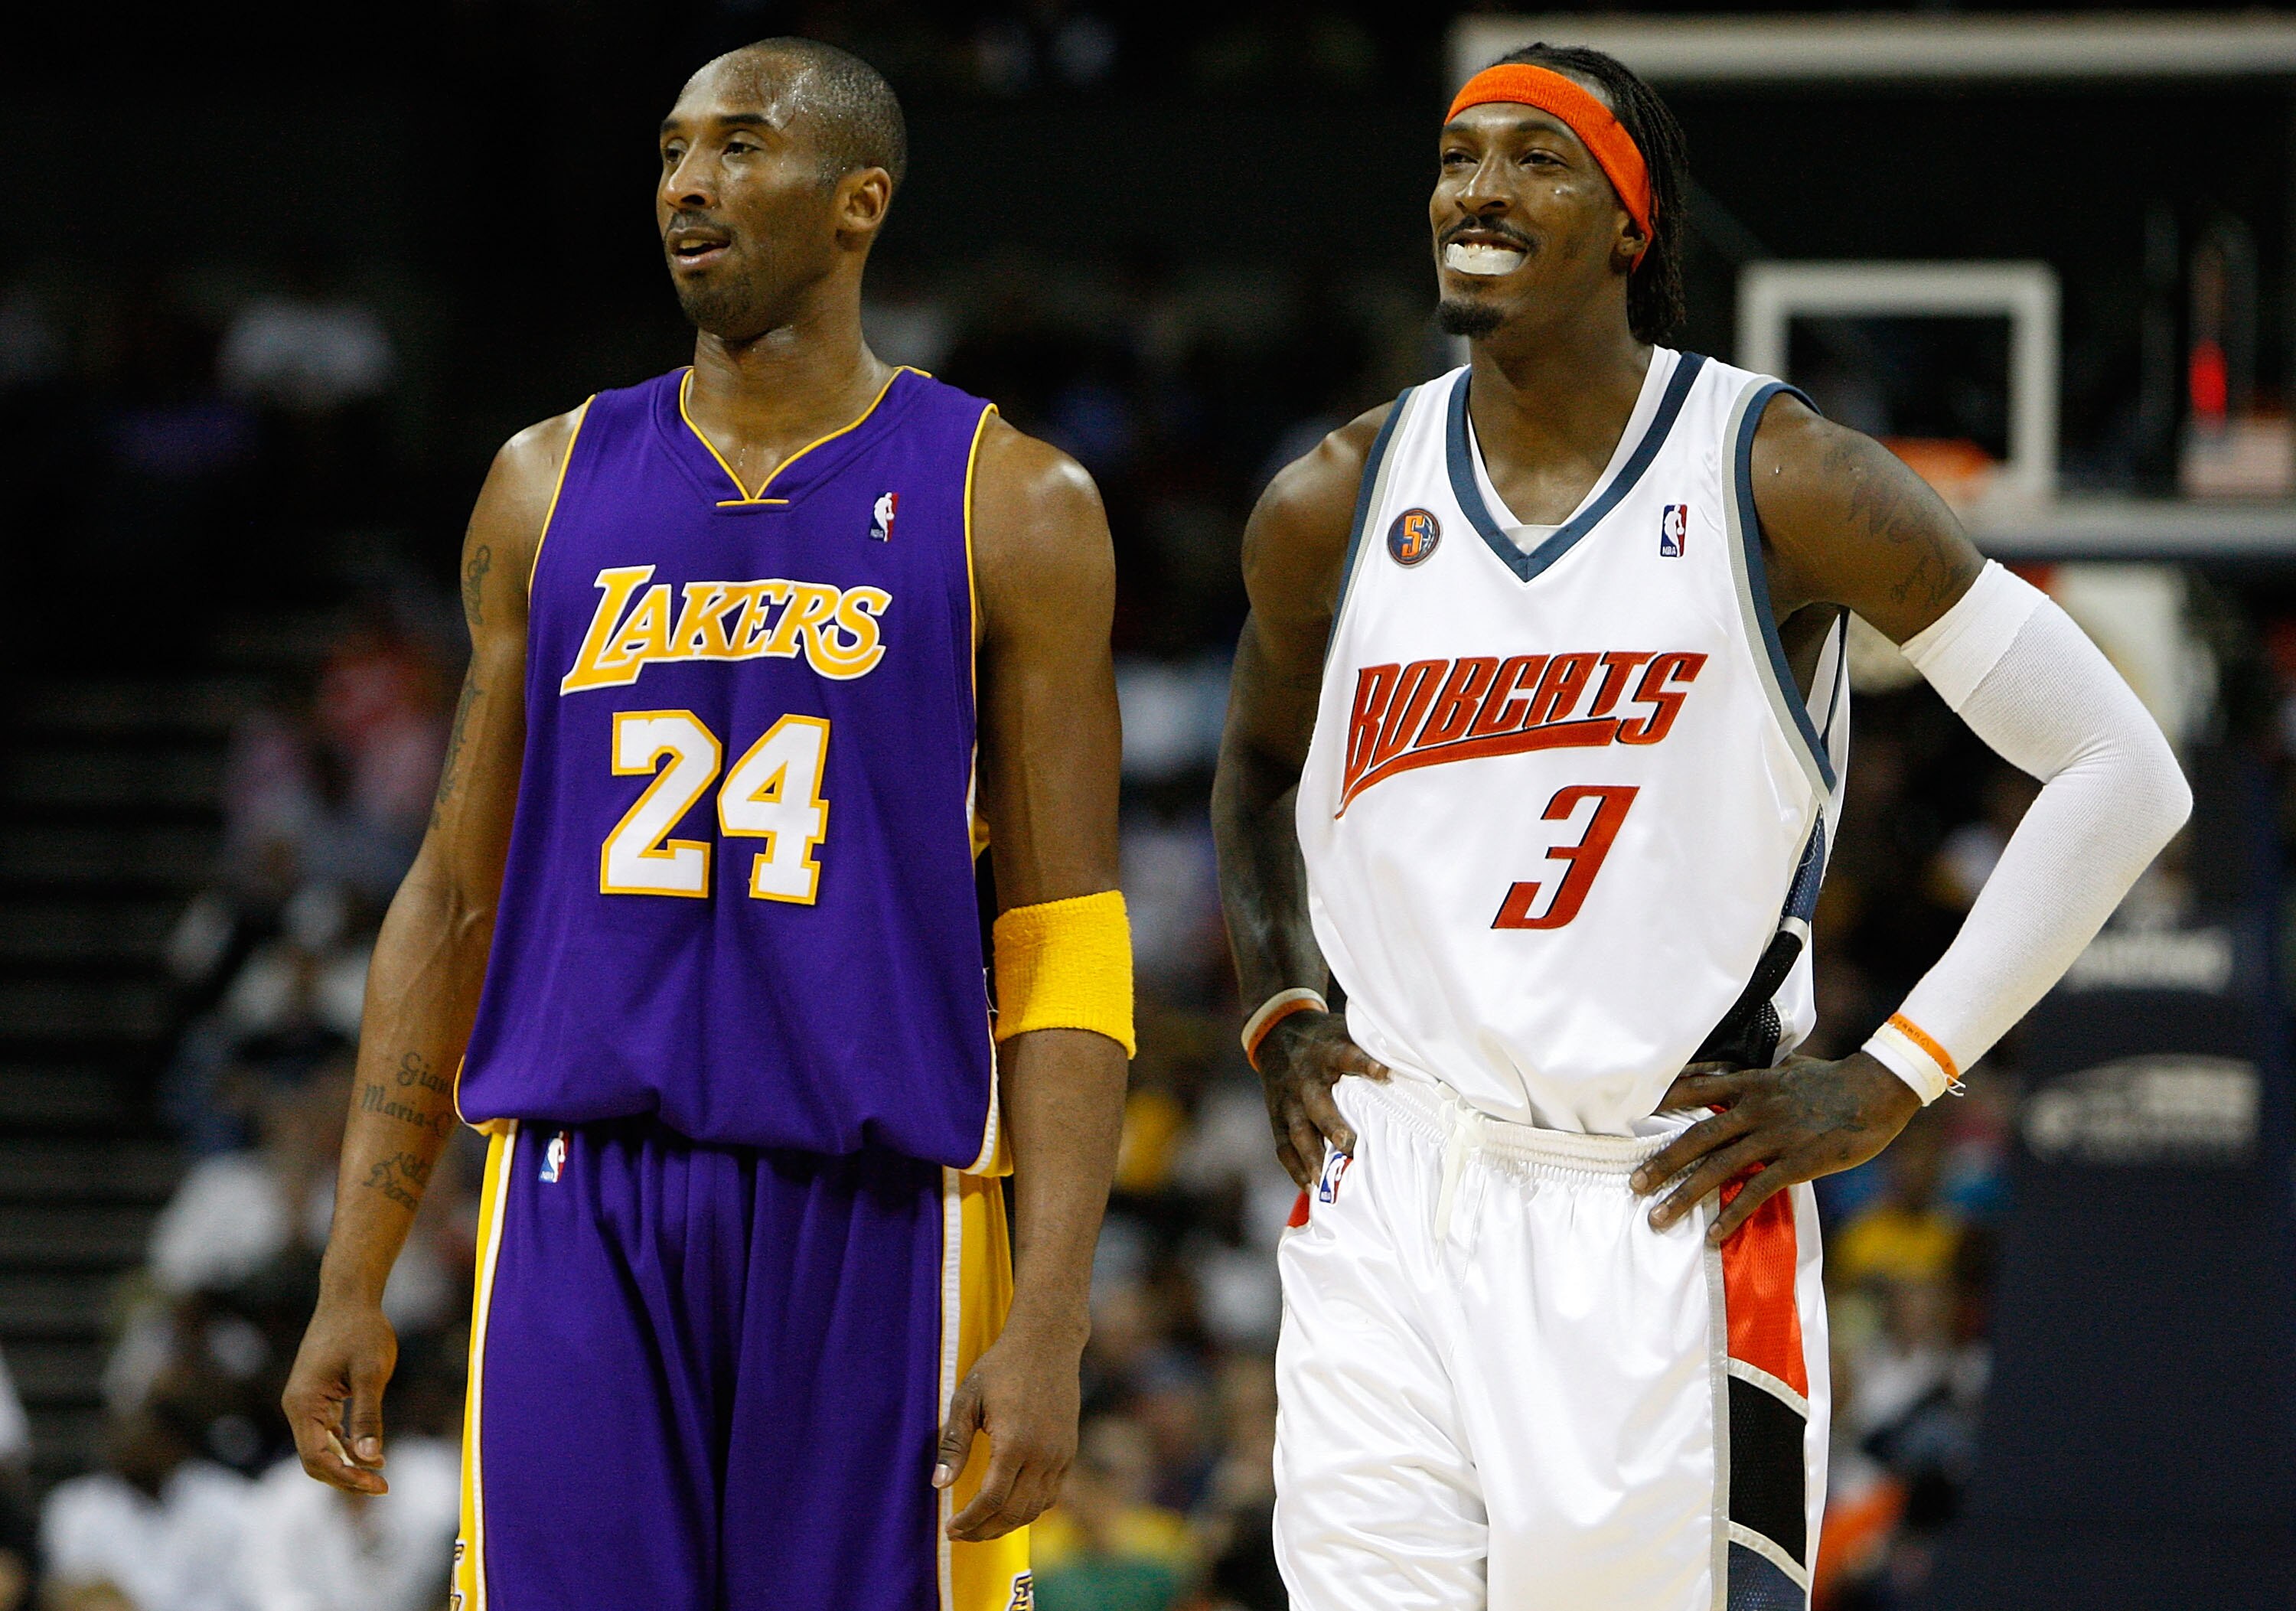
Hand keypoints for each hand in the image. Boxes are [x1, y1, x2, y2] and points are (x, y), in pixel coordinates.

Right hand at [282, 1295, 398, 1494]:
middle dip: (346, 1477)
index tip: (378, 1483)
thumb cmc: (362, 1330)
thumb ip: (368, 1416)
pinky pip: (326, 1433)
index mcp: (303, 1404)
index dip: (345, 1476)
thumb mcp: (372, 1372)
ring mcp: (305, 1403)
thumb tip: (371, 1458)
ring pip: (321, 1448)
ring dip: (347, 1465)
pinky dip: (346, 1447)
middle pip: (315, 1459)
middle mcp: (297, 1407)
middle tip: (383, 1486)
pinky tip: (371, 1453)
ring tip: (379, 1478)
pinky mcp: (317, 1397)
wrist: (350, 1298)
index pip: (316, 1457)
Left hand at [934, 1324, 1081, 1540]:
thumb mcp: (967, 1399)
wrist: (1047, 1342)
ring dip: (1007, 1525)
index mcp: (1014, 1443)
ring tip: (982, 1527)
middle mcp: (1042, 1455)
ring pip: (1035, 1508)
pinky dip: (1030, 1509)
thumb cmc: (1001, 1366)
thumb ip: (954, 1445)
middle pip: (1014, 1513)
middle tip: (961, 1535)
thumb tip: (938, 1484)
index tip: (950, 1529)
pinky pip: (1051, 1494)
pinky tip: (1010, 1507)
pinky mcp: (1069, 1451)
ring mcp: (1060, 1455)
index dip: (969, 1521)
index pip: (991, 1501)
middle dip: (985, 1531)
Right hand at [1257, 1010, 1389, 1187]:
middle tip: (1350, 1146)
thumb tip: (1419, 1064)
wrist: (1277, 1032)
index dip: (1364, 1064)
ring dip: (1311, 1156)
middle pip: (1317, 1103)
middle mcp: (1305, 1078)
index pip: (1346, 1056)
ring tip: (1323, 1180)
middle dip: (1332, 1125)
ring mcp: (1289, 1101)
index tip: (1384, 1074)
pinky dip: (1295, 1168)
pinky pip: (1284, 1146)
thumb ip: (1371, 1048)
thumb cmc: (1324, 1038)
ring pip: (1298, 1131)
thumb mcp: (1344, 1031)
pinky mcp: (1277, 1118)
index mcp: (1327, 1053)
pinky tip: (1310, 1186)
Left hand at [1631, 1050, 1920, 1241]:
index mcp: (1751, 1084)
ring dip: (1684, 1194)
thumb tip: (1737, 1075)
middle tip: (1634, 1185)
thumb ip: (1759, 1076)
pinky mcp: (1797, 1161)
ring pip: (1719, 1167)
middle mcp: (1755, 1108)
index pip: (1696, 1089)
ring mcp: (1775, 1135)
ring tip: (1658, 1217)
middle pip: (1697, 1137)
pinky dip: (1733, 1213)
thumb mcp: (1788, 1068)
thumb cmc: (1834, 1078)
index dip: (1664, 1103)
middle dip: (1662, 1163)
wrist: (1877, 1089)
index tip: (1634, 1119)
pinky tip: (1713, 1234)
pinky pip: (1757, 1190)